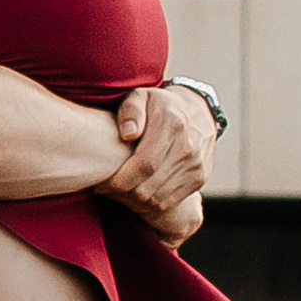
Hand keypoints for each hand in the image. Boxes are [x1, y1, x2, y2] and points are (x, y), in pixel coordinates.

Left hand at [98, 83, 214, 244]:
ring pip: (158, 199)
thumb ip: (131, 110)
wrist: (198, 112)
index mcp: (173, 125)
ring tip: (118, 192)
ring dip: (133, 201)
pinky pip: (169, 202)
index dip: (120, 180)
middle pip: (149, 186)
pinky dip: (148, 204)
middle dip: (122, 194)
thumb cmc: (159, 105)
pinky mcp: (199, 179)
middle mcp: (188, 148)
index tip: (102, 183)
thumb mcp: (141, 95)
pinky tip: (134, 195)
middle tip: (106, 189)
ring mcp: (196, 166)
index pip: (145, 165)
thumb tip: (128, 134)